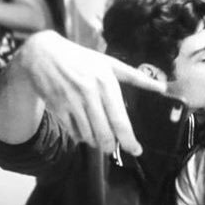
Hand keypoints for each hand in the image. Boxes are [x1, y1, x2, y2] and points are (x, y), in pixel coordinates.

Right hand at [18, 31, 167, 155]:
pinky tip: (84, 129)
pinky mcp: (57, 108)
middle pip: (104, 133)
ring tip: (100, 137)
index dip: (129, 140)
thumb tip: (161, 88)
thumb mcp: (109, 63)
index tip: (137, 151)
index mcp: (105, 83)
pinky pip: (73, 132)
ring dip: (96, 142)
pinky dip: (81, 136)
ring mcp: (71, 102)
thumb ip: (136, 77)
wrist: (42, 54)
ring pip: (89, 136)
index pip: (120, 120)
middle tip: (114, 147)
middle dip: (111, 146)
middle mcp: (89, 94)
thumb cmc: (81, 59)